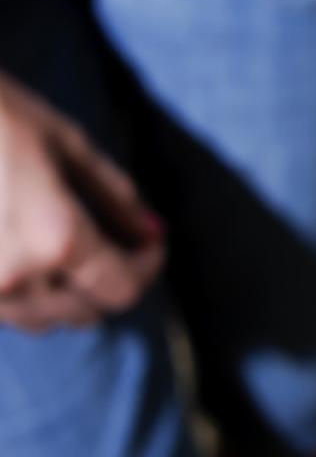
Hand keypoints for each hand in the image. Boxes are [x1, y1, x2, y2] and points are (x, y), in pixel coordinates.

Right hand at [0, 73, 163, 331]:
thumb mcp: (68, 145)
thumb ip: (114, 196)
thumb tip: (148, 230)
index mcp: (56, 241)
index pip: (123, 290)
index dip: (147, 267)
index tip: (151, 241)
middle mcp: (15, 278)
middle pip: (84, 313)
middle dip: (108, 279)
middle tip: (116, 241)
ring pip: (39, 321)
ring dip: (65, 294)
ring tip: (69, 247)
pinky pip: (2, 310)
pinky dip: (24, 293)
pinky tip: (26, 252)